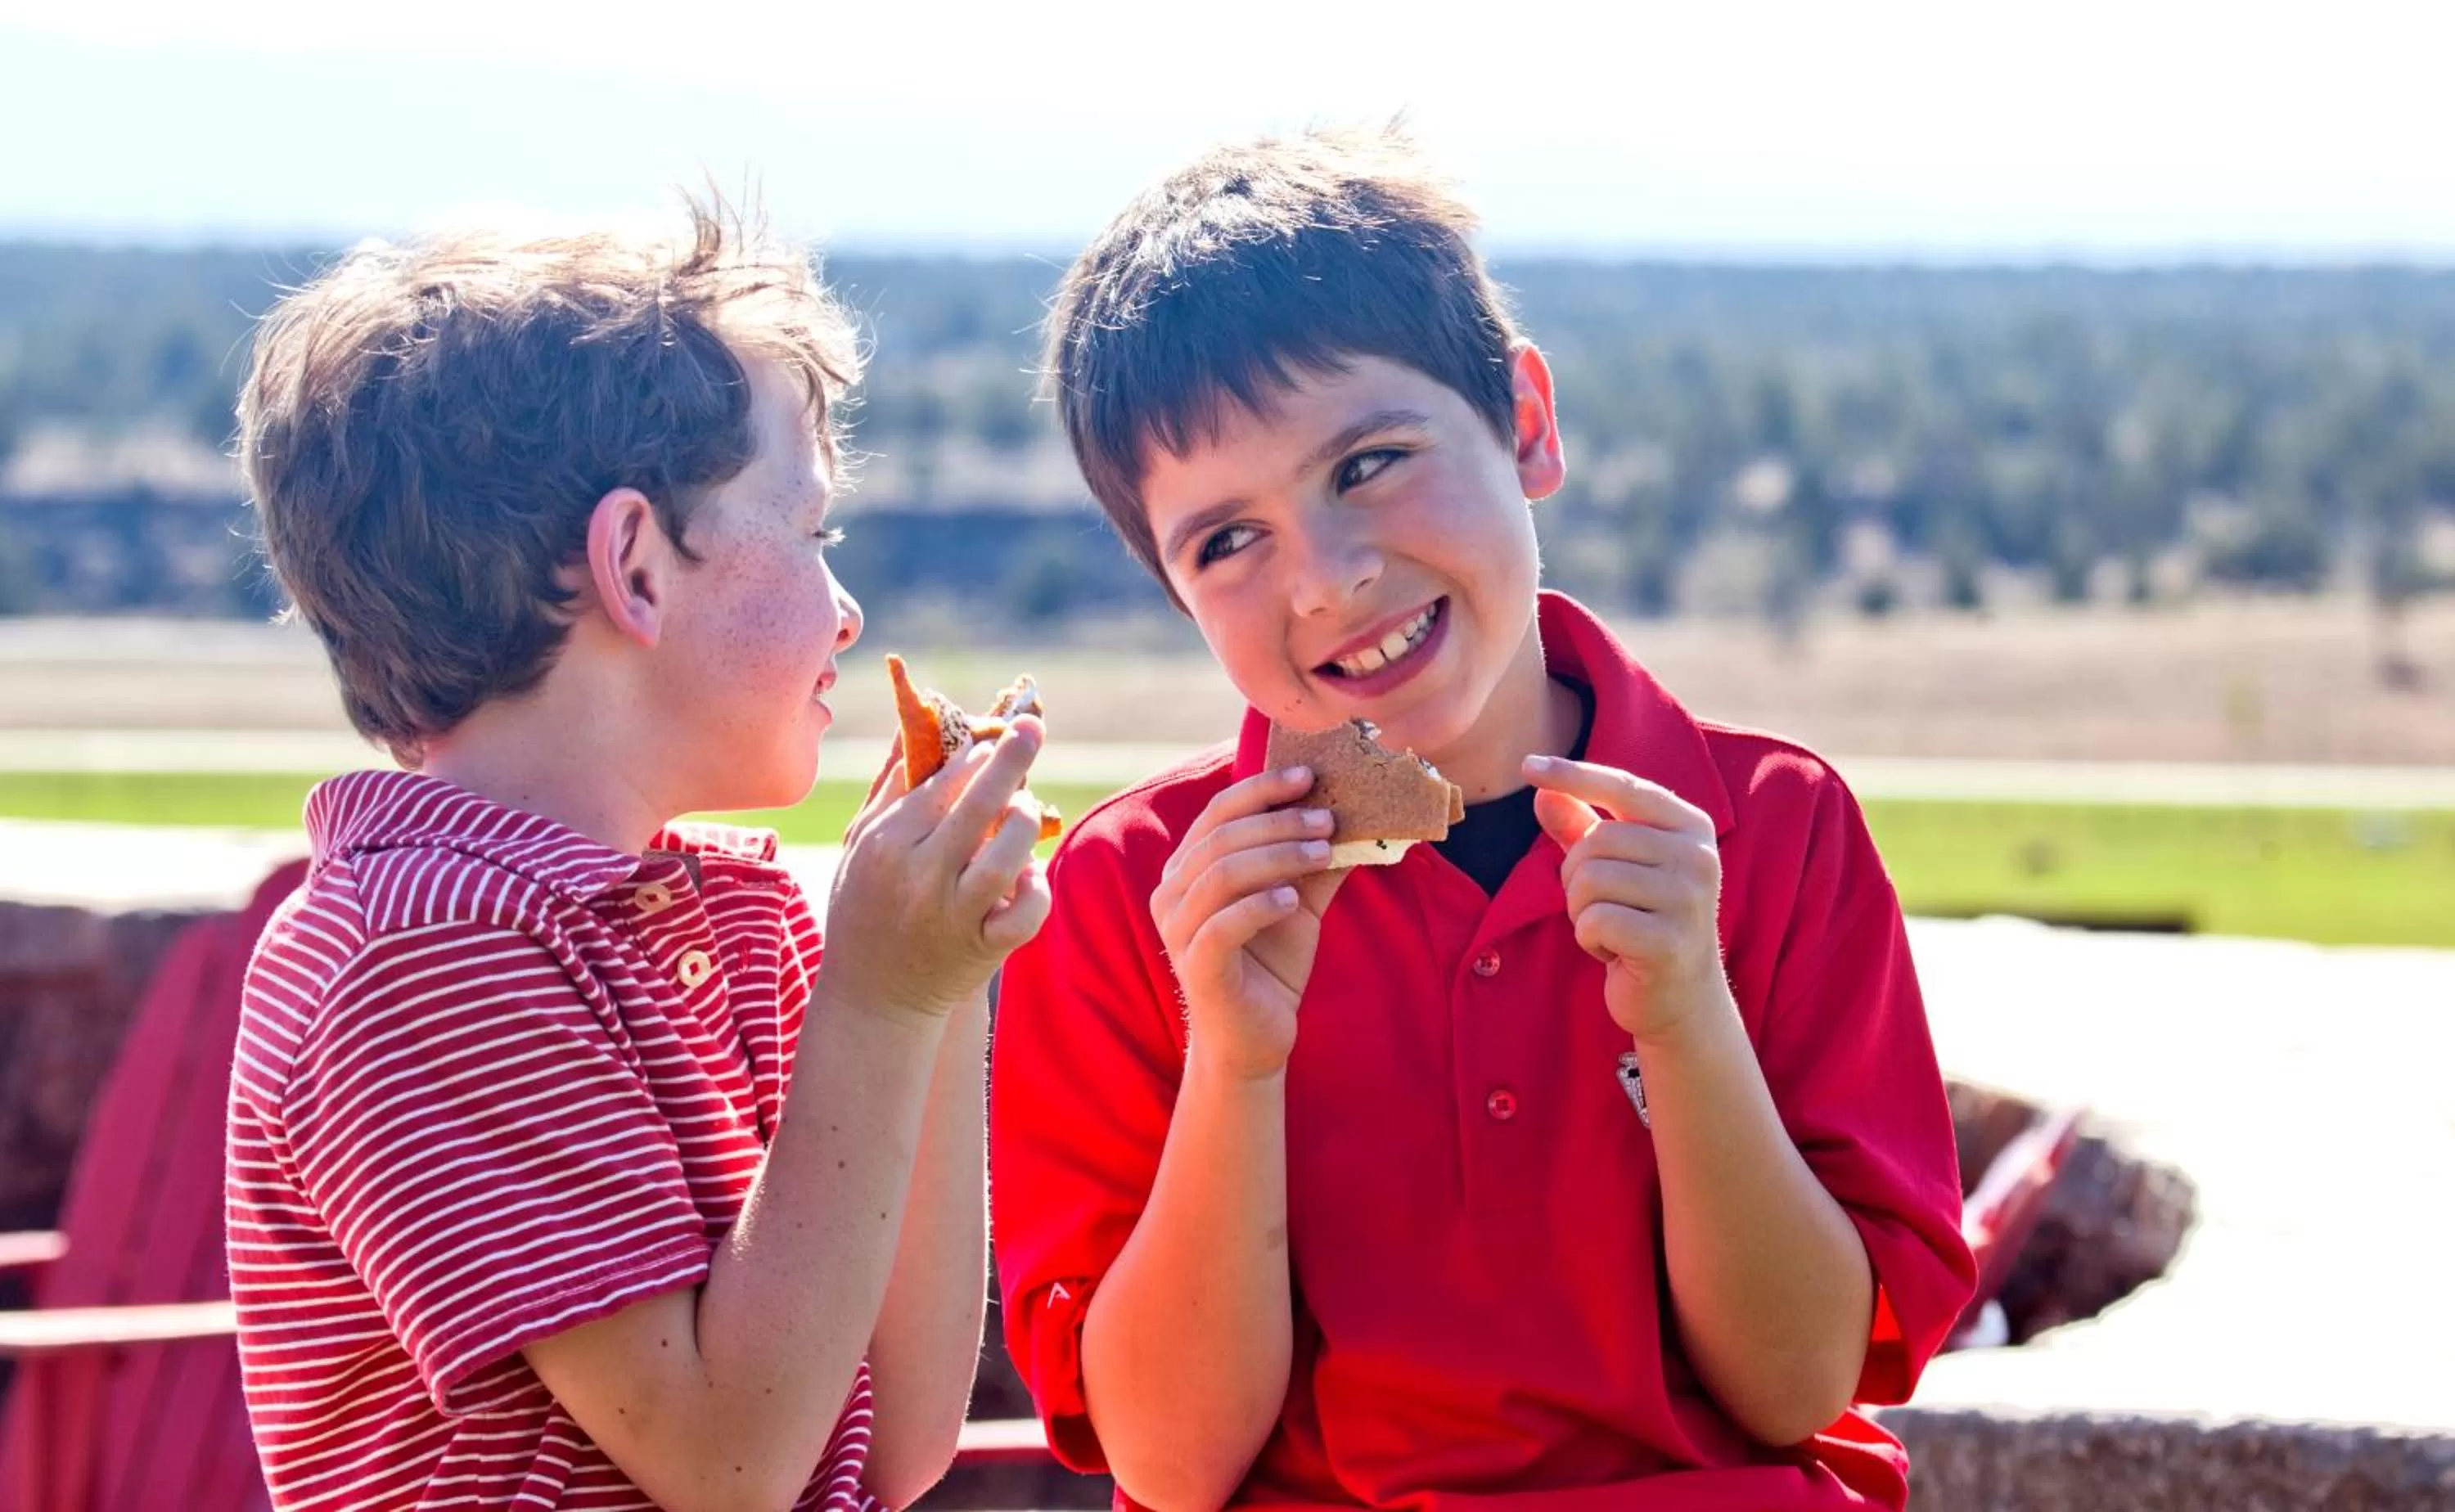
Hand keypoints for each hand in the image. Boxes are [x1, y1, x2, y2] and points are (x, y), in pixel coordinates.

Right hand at [817, 717, 1052, 1021]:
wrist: (872, 999)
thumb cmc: (863, 910)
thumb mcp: (859, 846)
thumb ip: (890, 789)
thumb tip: (916, 729)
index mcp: (886, 846)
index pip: (939, 785)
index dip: (971, 756)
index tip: (988, 737)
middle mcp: (920, 877)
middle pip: (978, 806)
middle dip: (1011, 759)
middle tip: (1031, 729)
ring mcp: (954, 915)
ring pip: (1007, 857)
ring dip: (1024, 823)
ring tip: (1024, 808)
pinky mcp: (983, 948)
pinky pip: (1026, 913)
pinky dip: (1036, 889)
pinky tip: (1029, 873)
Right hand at [1150, 767, 1343, 1080]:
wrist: (1256, 1037)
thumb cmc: (1272, 963)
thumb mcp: (1300, 902)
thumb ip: (1318, 862)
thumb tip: (1362, 816)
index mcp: (1188, 868)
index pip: (1219, 812)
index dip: (1262, 789)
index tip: (1309, 775)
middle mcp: (1172, 893)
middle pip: (1222, 838)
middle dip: (1279, 821)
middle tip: (1327, 819)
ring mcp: (1178, 931)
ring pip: (1221, 874)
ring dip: (1277, 856)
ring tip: (1321, 853)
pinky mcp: (1196, 967)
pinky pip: (1222, 926)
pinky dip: (1259, 906)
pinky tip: (1291, 902)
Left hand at [1526, 755, 1732, 1044]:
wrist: (1682, 1000)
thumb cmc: (1644, 924)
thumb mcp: (1614, 870)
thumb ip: (1581, 829)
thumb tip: (1542, 794)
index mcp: (1691, 827)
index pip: (1624, 786)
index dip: (1573, 774)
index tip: (1527, 766)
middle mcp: (1697, 856)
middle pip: (1597, 839)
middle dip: (1576, 876)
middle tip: (1600, 907)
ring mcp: (1688, 899)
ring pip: (1590, 879)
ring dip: (1582, 910)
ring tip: (1611, 929)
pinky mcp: (1669, 941)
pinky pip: (1595, 920)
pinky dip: (1589, 938)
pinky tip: (1615, 952)